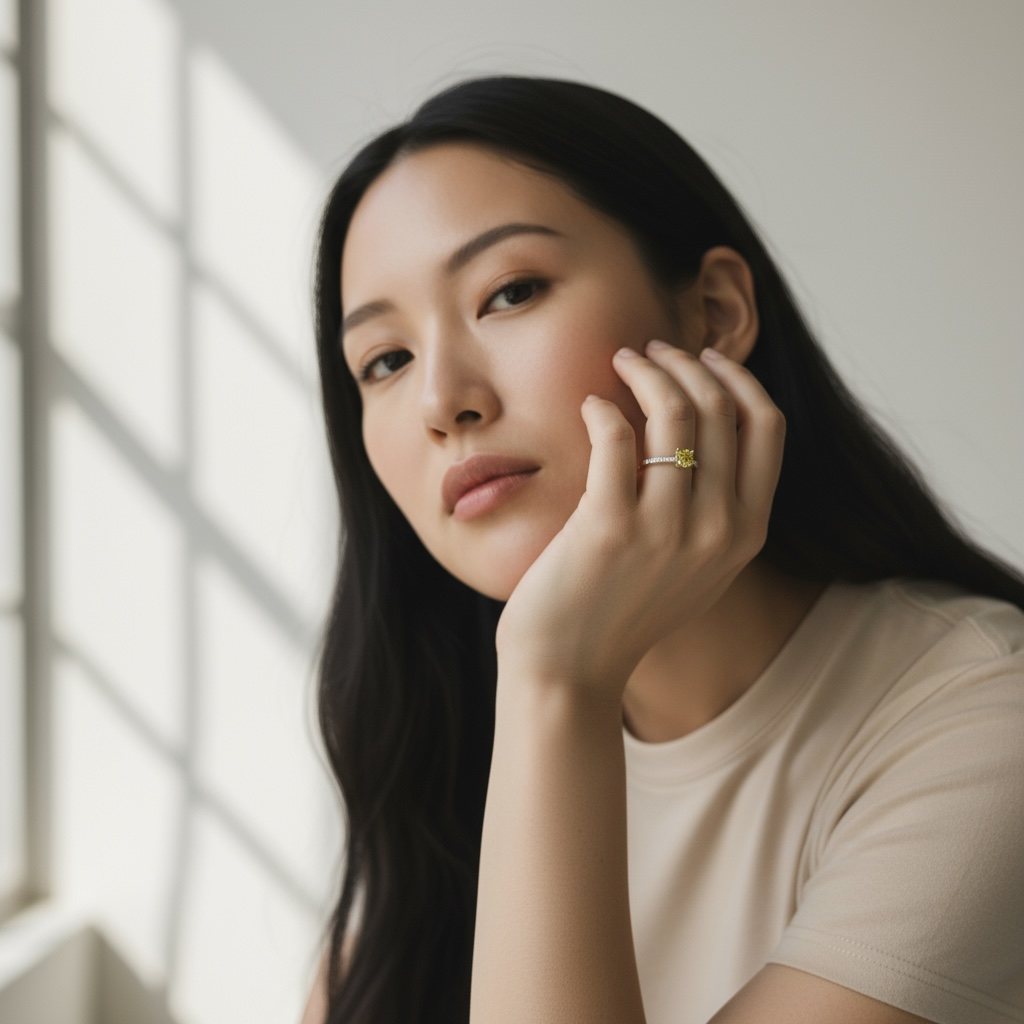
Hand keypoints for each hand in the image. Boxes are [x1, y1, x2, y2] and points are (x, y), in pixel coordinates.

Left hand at [494, 341, 785, 699]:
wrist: (570, 668)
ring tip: (620, 362)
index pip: (767, 427)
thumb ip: (714, 505)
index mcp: (747, 533)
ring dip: (644, 372)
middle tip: (650, 351)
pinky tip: (590, 405)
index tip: (705, 358)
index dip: (737, 379)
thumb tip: (703, 416)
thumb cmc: (623, 607)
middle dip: (684, 363)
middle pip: (719, 408)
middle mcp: (717, 530)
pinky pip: (616, 436)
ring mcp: (666, 530)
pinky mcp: (610, 527)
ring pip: (673, 413)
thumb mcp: (694, 564)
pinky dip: (603, 407)